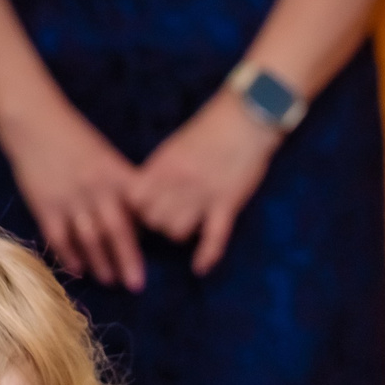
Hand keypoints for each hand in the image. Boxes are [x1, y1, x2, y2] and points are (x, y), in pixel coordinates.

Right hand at [0, 102, 146, 287]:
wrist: (34, 120)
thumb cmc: (75, 138)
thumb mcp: (106, 156)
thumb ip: (123, 185)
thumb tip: (140, 219)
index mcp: (115, 175)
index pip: (138, 212)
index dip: (148, 237)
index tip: (157, 251)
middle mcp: (96, 189)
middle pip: (116, 231)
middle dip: (128, 260)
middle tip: (136, 285)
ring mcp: (69, 199)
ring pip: (89, 238)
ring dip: (100, 263)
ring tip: (109, 280)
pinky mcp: (45, 205)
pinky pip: (59, 238)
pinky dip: (68, 256)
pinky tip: (77, 270)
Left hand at [128, 91, 281, 274]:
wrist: (249, 115)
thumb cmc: (212, 129)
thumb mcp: (176, 145)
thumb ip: (160, 170)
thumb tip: (146, 194)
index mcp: (163, 164)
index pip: (135, 200)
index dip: (137, 209)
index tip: (145, 209)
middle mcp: (178, 181)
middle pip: (152, 221)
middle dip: (157, 224)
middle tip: (168, 218)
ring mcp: (203, 194)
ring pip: (175, 232)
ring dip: (179, 234)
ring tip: (188, 226)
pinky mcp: (228, 203)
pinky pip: (213, 239)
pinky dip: (206, 256)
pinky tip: (200, 268)